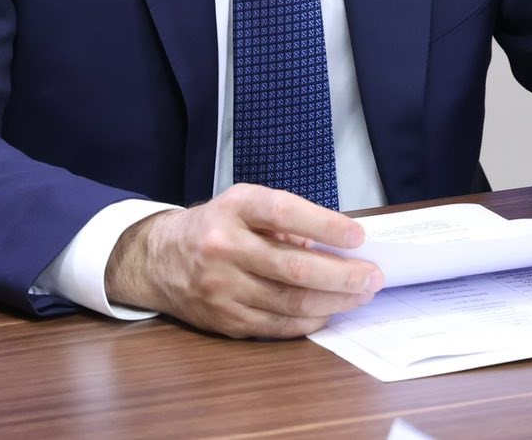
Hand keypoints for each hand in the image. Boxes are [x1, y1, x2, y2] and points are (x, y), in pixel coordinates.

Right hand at [104, 184, 384, 338]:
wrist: (158, 259)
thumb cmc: (215, 227)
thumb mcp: (244, 206)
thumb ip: (286, 222)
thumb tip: (337, 247)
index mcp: (233, 209)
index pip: (284, 213)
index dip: (324, 226)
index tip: (358, 237)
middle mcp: (223, 247)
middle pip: (293, 268)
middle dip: (341, 276)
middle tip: (373, 277)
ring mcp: (221, 288)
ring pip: (289, 302)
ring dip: (333, 302)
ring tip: (360, 295)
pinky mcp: (224, 319)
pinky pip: (276, 325)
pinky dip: (308, 320)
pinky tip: (329, 312)